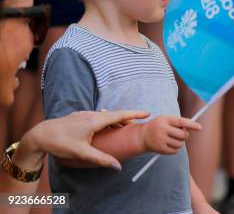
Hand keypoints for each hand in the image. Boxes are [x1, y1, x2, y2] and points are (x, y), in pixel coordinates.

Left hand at [17, 110, 149, 170]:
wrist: (39, 135)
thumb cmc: (60, 143)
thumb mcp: (82, 153)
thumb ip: (101, 158)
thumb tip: (117, 166)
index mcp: (95, 120)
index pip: (120, 115)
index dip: (134, 114)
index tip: (147, 113)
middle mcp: (91, 114)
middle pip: (115, 115)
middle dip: (127, 119)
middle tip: (138, 125)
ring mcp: (84, 114)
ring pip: (106, 116)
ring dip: (116, 120)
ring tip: (123, 128)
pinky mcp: (79, 116)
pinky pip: (98, 116)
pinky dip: (106, 121)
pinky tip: (104, 128)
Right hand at [139, 115, 201, 154]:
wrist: (142, 136)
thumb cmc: (158, 126)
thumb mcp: (166, 119)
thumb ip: (178, 122)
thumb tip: (191, 127)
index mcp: (165, 120)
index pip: (181, 122)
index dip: (192, 125)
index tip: (200, 127)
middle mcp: (162, 129)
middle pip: (183, 135)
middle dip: (186, 135)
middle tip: (182, 134)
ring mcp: (161, 140)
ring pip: (180, 144)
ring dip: (180, 142)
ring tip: (174, 139)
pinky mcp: (160, 149)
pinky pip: (175, 151)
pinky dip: (176, 148)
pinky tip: (170, 144)